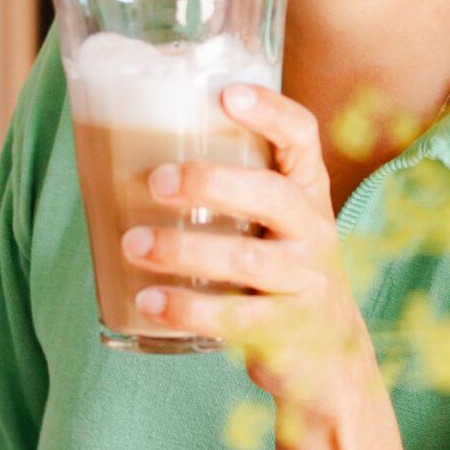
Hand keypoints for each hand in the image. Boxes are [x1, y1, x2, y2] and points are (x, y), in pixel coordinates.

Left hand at [121, 83, 376, 416]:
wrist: (327, 354)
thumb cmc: (277, 267)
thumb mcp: (272, 221)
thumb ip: (228, 186)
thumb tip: (123, 147)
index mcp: (307, 190)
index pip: (302, 137)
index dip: (270, 111)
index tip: (225, 94)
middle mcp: (314, 231)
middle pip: (274, 195)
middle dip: (213, 183)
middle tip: (156, 181)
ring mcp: (304, 282)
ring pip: (250, 258)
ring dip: (184, 249)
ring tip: (132, 243)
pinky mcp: (285, 330)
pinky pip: (236, 318)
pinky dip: (187, 309)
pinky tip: (147, 301)